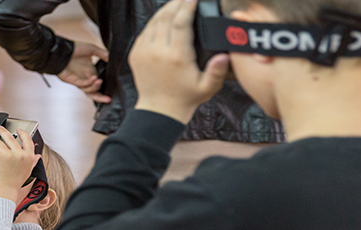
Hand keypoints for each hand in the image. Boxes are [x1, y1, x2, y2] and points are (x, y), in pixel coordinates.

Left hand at [0, 126, 40, 203]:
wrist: (3, 190)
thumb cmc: (14, 183)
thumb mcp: (27, 171)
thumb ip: (32, 162)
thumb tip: (37, 156)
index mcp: (28, 157)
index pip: (28, 140)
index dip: (23, 133)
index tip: (19, 130)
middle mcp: (18, 154)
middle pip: (11, 138)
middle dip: (3, 131)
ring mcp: (7, 154)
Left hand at [57, 42, 110, 102]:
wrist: (61, 49)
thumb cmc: (74, 48)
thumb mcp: (91, 49)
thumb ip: (102, 54)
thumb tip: (111, 58)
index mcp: (89, 71)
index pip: (97, 83)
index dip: (103, 88)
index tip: (112, 90)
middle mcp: (84, 77)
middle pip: (93, 91)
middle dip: (100, 97)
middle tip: (108, 99)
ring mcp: (78, 80)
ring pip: (87, 90)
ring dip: (94, 87)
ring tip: (100, 81)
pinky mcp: (72, 80)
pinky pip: (82, 84)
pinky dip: (88, 82)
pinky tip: (94, 78)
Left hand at [129, 0, 230, 123]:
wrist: (159, 110)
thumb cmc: (185, 98)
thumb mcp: (207, 88)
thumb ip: (217, 71)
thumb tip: (224, 56)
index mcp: (176, 57)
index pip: (179, 23)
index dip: (186, 7)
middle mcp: (157, 52)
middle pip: (165, 17)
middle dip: (176, 3)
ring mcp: (144, 52)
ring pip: (153, 22)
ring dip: (165, 10)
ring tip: (177, 3)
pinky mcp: (136, 54)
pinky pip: (145, 31)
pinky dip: (155, 21)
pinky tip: (164, 17)